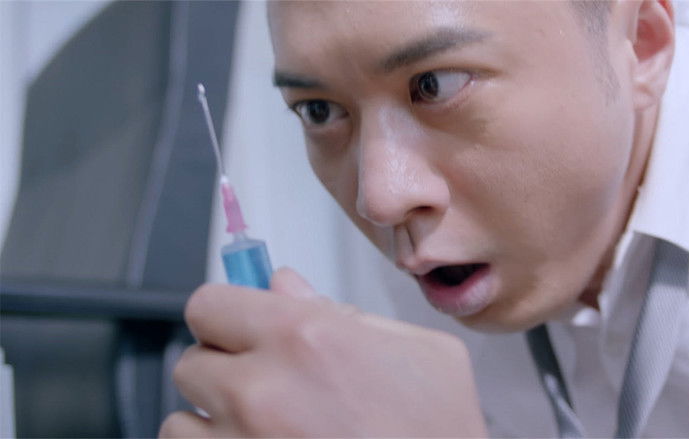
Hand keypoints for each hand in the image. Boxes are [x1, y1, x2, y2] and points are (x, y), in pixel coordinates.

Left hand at [159, 267, 487, 436]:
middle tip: (261, 379)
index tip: (237, 324)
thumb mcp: (417, 350)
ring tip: (260, 426)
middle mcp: (261, 391)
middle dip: (222, 366)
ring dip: (213, 420)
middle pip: (191, 361)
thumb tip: (284, 285)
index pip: (208, 304)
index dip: (225, 313)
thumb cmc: (439, 431)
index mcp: (305, 338)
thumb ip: (342, 310)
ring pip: (181, 420)